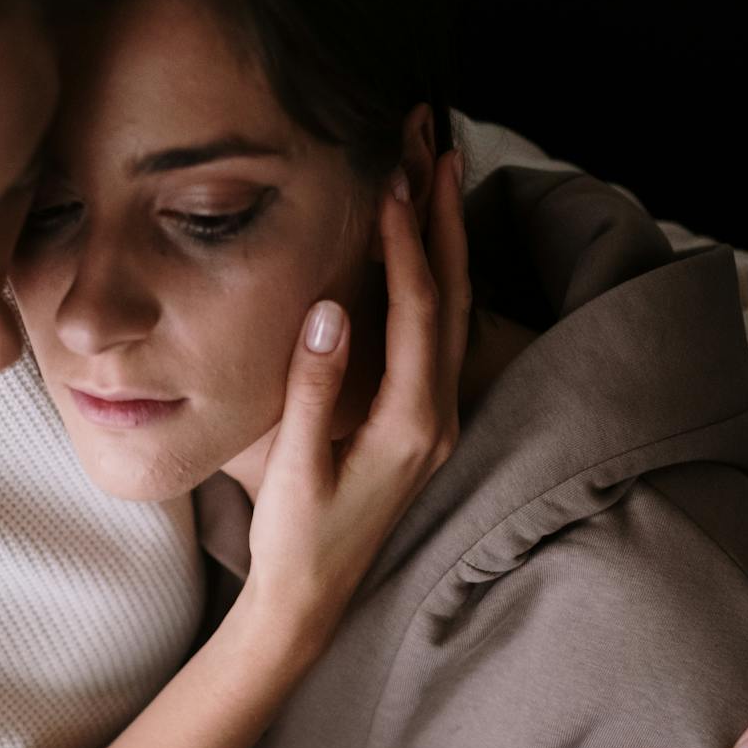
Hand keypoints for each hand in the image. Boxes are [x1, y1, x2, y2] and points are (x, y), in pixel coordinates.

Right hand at [237, 152, 469, 646]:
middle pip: (452, 297)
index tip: (393, 179)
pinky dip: (432, 280)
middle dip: (443, 217)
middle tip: (432, 143)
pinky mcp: (420, 424)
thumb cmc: (297, 543)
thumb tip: (330, 309)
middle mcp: (438, 418)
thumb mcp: (295, 468)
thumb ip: (317, 389)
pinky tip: (419, 251)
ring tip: (435, 175)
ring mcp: (435, 421)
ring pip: (451, 312)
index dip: (408, 240)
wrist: (310, 604)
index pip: (418, 311)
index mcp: (411, 425)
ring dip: (443, 240)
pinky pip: (437, 335)